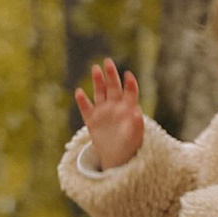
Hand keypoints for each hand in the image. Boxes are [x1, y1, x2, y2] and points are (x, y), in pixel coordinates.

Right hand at [75, 57, 144, 171]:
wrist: (116, 155)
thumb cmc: (130, 143)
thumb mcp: (135, 136)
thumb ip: (136, 124)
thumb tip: (137, 114)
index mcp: (128, 108)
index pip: (130, 93)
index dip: (129, 84)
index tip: (128, 75)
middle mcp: (115, 106)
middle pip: (113, 88)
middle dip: (110, 75)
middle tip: (108, 61)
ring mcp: (102, 112)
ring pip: (99, 93)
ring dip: (97, 81)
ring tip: (95, 69)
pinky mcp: (91, 120)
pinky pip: (86, 109)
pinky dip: (82, 101)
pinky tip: (79, 92)